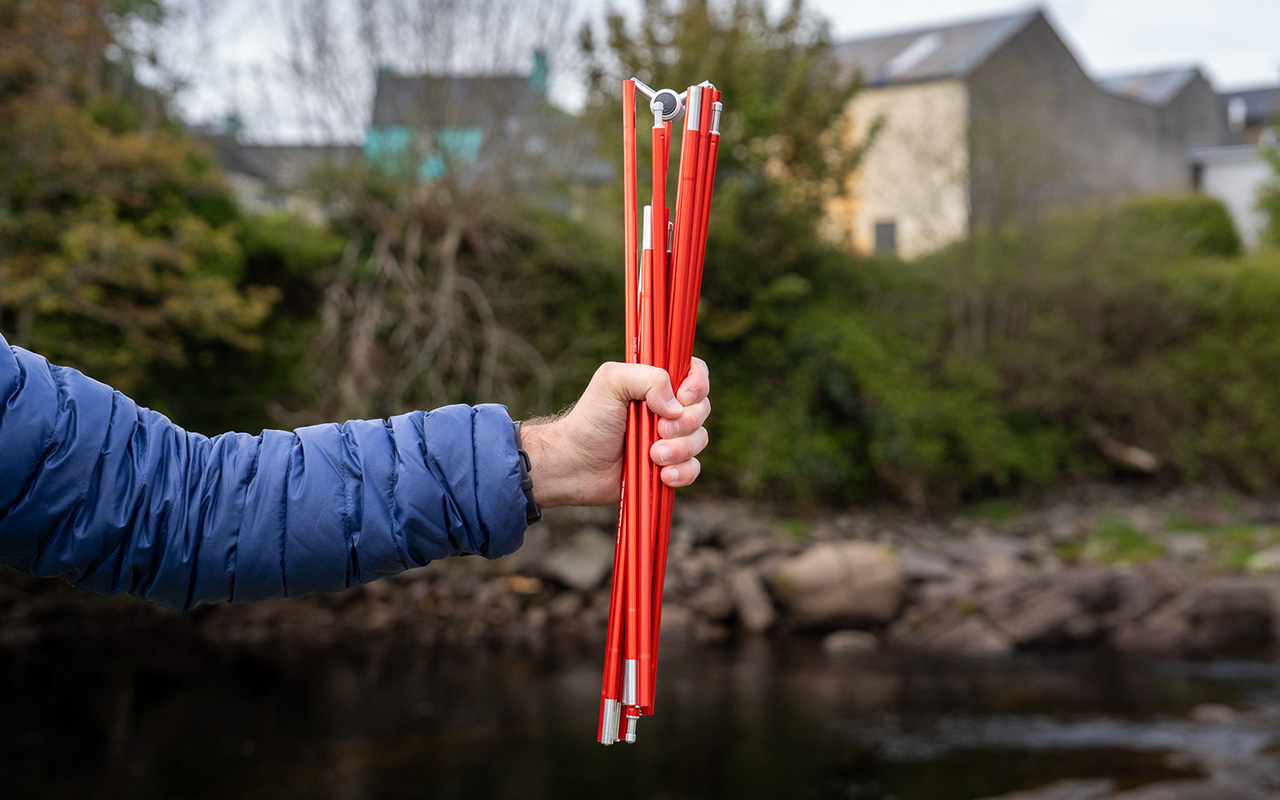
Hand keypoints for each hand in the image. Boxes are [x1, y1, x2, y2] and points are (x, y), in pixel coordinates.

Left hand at [518, 359, 710, 507]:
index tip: (683, 398)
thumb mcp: (611, 382)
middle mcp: (667, 409)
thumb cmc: (589, 420)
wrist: (575, 465)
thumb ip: (648, 378)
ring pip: (699, 440)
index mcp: (656, 384)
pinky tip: (662, 475)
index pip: (695, 372)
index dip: (698, 384)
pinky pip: (693, 469)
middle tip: (658, 430)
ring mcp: (670, 439)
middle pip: (702, 409)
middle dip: (686, 423)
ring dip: (680, 449)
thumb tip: (677, 406)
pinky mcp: (668, 466)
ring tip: (652, 456)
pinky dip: (682, 472)